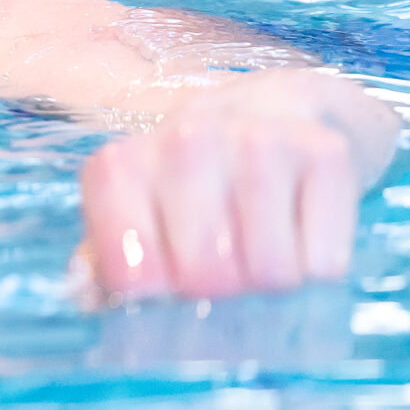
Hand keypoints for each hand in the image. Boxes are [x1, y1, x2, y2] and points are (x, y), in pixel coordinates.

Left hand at [78, 69, 400, 299]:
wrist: (278, 111)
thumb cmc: (194, 181)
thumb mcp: (137, 210)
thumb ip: (103, 259)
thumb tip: (85, 297)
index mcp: (124, 165)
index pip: (130, 272)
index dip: (154, 298)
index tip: (164, 288)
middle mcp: (185, 141)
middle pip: (205, 277)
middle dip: (219, 294)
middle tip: (223, 273)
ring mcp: (258, 142)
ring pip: (270, 272)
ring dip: (271, 282)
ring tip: (262, 250)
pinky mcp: (325, 153)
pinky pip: (324, 260)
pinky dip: (318, 267)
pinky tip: (302, 233)